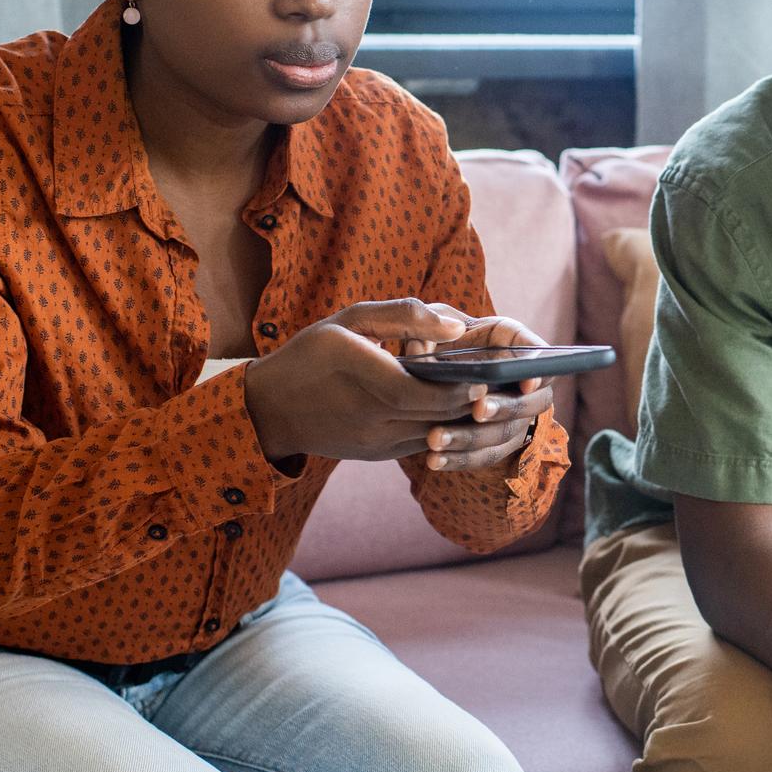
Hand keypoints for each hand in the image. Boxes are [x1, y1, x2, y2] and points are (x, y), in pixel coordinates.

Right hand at [242, 299, 499, 464]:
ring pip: (433, 434)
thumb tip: (459, 327)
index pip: (416, 389)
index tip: (484, 375)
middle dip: (470, 403)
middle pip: (433, 415)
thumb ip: (405, 316)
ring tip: (488, 397)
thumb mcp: (350, 320)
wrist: (271, 409)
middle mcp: (364, 411)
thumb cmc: (312, 354)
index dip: (456, 387)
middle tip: (500, 386)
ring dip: (462, 419)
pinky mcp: (377, 455)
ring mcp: (371, 440)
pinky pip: (421, 444)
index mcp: (354, 369)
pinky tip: (458, 412)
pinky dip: (442, 429)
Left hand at [409, 313, 555, 471]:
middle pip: (534, 401)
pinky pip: (486, 456)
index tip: (525, 381)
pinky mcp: (497, 442)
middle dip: (506, 407)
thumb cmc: (435, 338)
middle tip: (478, 410)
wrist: (424, 373)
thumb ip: (427, 329)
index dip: (538, 369)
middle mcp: (525, 382)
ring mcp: (516, 416)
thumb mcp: (431, 324)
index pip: (540, 355)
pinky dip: (460, 459)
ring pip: (506, 433)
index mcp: (514, 343)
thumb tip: (421, 345)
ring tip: (435, 439)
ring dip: (472, 438)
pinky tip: (433, 460)